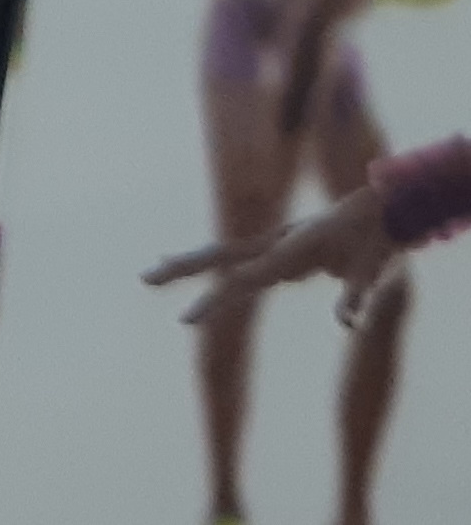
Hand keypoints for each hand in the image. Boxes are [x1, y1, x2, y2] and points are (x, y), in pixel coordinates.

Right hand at [146, 185, 408, 329]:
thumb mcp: (375, 270)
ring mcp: (277, 245)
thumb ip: (357, 294)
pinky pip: (240, 258)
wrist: (386, 207)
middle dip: (183, 269)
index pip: (246, 279)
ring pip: (223, 254)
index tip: (187, 320)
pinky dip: (212, 265)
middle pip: (219, 256)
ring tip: (153, 271)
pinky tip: (201, 274)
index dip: (217, 300)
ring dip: (188, 263)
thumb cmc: (381, 241)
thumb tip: (347, 324)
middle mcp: (277, 244)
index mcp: (292, 250)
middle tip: (145, 278)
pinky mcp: (284, 250)